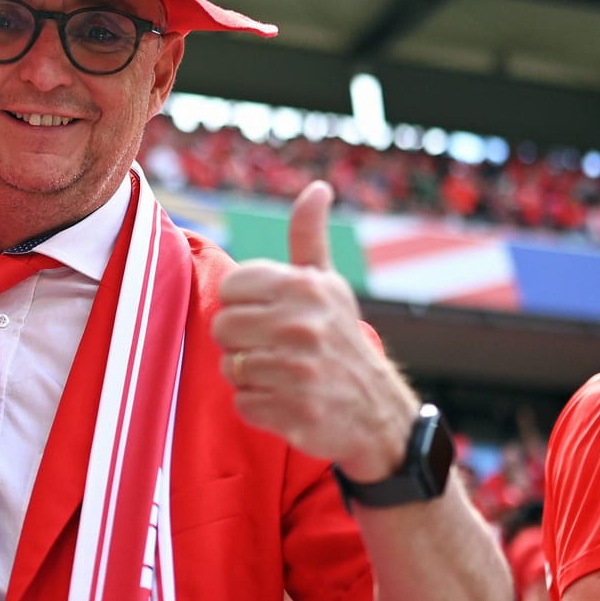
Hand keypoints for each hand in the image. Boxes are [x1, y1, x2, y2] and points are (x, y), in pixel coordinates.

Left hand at [212, 181, 418, 482]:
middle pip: (222, 328)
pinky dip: (259, 406)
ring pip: (230, 367)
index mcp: (305, 288)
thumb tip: (317, 188)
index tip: (268, 314)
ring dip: (250, 375)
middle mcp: (302, 325)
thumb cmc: (340, 339)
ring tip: (282, 374)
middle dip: (241, 342)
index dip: (242, 304)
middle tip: (274, 348)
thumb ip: (309, 236)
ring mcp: (298, 370)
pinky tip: (287, 400)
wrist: (377, 413)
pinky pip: (242, 403)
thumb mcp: (329, 284)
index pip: (230, 288)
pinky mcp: (293, 412)